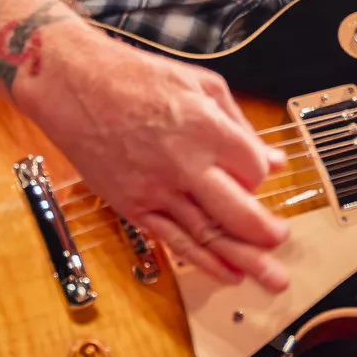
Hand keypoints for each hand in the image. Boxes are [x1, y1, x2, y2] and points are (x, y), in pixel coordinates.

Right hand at [13, 33, 289, 292]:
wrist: (75, 85)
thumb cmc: (138, 77)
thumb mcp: (203, 85)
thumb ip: (241, 127)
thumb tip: (274, 160)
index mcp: (206, 129)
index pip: (254, 171)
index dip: (261, 177)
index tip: (256, 175)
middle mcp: (184, 165)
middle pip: (238, 213)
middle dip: (266, 235)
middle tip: (281, 242)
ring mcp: (156, 190)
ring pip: (207, 236)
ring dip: (244, 261)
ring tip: (272, 279)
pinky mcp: (132, 206)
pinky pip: (173, 242)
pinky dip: (203, 261)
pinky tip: (227, 273)